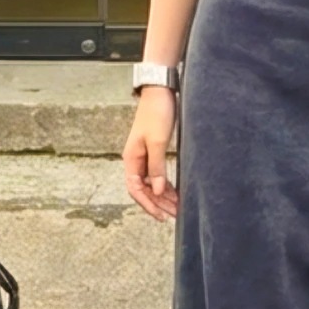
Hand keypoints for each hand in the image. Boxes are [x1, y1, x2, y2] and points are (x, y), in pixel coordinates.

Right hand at [122, 86, 178, 221]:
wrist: (160, 92)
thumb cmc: (157, 114)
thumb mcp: (158, 142)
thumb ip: (157, 167)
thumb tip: (158, 191)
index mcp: (131, 159)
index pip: (136, 190)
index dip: (148, 204)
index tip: (161, 216)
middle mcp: (135, 160)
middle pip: (144, 189)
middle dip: (158, 203)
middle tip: (174, 215)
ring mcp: (144, 156)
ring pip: (152, 183)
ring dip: (163, 196)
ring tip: (177, 208)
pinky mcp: (153, 150)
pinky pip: (157, 173)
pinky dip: (165, 184)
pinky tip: (175, 192)